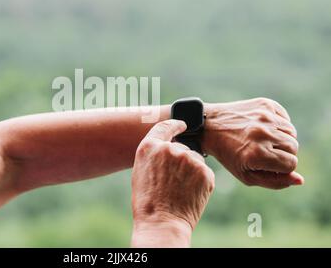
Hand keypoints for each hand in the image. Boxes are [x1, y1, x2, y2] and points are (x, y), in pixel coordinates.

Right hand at [131, 120, 214, 246]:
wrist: (161, 222)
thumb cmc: (148, 201)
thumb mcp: (142, 170)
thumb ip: (155, 154)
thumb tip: (170, 147)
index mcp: (150, 146)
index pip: (166, 126)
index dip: (175, 124)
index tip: (182, 124)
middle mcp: (170, 148)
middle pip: (182, 148)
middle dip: (181, 161)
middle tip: (173, 181)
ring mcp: (189, 159)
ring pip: (195, 160)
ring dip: (191, 171)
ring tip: (180, 189)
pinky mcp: (205, 171)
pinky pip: (205, 173)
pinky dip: (201, 181)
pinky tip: (190, 193)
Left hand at [202, 97, 303, 188]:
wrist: (209, 125)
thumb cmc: (228, 154)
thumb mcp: (246, 175)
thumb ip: (275, 181)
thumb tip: (300, 180)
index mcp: (257, 154)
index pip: (291, 164)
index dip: (282, 167)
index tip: (268, 164)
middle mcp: (262, 133)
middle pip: (294, 148)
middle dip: (283, 153)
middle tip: (264, 152)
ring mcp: (264, 116)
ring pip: (292, 133)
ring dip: (282, 139)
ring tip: (263, 140)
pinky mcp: (265, 104)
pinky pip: (285, 119)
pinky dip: (279, 125)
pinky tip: (263, 128)